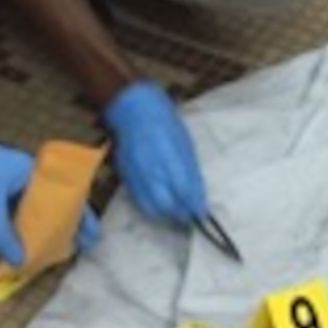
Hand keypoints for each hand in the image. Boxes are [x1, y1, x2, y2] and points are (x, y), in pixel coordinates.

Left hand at [0, 118, 93, 265]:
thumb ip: (2, 235)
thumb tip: (20, 261)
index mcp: (34, 174)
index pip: (66, 197)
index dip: (81, 218)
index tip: (92, 238)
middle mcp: (28, 179)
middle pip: (53, 206)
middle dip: (66, 227)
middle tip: (77, 250)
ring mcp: (12, 185)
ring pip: (34, 212)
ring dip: (42, 230)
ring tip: (54, 252)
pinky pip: (17, 214)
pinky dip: (23, 229)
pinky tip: (25, 244)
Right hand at [102, 80, 208, 224]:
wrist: (134, 111)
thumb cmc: (166, 124)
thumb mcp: (186, 145)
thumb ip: (192, 175)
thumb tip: (200, 201)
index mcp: (169, 157)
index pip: (183, 191)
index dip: (194, 207)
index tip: (202, 214)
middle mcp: (151, 169)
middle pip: (166, 205)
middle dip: (181, 215)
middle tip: (191, 217)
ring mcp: (136, 175)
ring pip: (151, 208)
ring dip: (167, 216)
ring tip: (177, 213)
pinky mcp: (126, 178)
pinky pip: (139, 203)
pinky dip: (152, 209)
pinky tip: (162, 206)